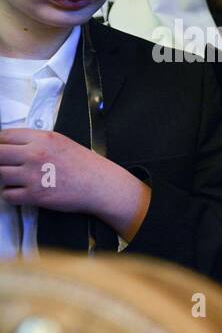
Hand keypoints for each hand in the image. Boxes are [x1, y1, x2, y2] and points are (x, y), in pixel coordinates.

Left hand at [0, 129, 149, 239]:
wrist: (101, 185)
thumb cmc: (85, 165)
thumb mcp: (60, 141)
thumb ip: (35, 141)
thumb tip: (11, 145)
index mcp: (42, 138)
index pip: (4, 136)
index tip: (3, 150)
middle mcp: (35, 154)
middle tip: (6, 166)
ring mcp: (34, 176)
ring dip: (3, 178)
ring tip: (14, 179)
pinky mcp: (35, 195)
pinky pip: (7, 195)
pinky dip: (10, 195)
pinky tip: (21, 192)